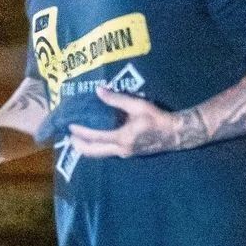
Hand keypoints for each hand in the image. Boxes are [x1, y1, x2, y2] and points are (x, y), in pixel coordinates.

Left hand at [66, 88, 186, 157]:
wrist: (175, 134)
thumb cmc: (157, 118)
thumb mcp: (138, 105)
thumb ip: (117, 99)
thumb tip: (98, 90)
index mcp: (122, 138)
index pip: (95, 137)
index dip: (80, 132)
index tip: (70, 125)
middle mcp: (120, 150)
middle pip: (93, 152)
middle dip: (79, 145)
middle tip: (69, 135)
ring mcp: (125, 154)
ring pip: (99, 154)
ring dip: (87, 147)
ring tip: (78, 137)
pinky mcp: (129, 153)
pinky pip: (107, 152)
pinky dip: (97, 147)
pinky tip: (96, 138)